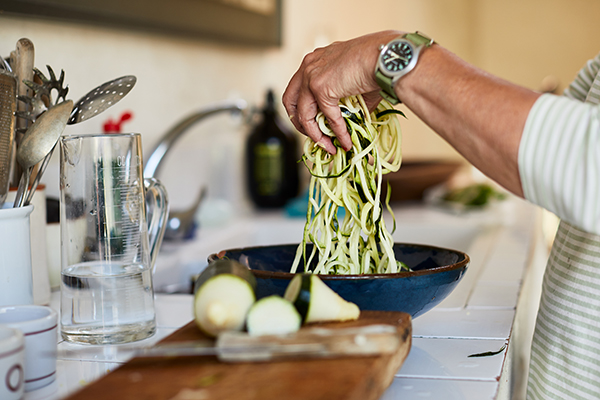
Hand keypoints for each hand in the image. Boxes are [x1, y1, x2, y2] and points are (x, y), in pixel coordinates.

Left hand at [282, 30, 402, 152]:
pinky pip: (326, 117)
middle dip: (298, 123)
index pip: (298, 88)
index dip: (303, 109)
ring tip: (328, 146)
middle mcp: (308, 65)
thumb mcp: (354, 81)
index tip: (314, 123)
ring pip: (302, 114)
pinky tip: (345, 141)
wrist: (385, 56)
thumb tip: (351, 121)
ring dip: (315, 134)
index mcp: (316, 60)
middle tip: (313, 136)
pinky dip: (337, 132)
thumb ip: (346, 100)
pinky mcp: (320, 87)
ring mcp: (311, 76)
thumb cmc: (377, 62)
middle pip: (289, 100)